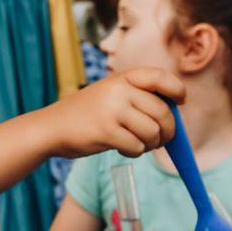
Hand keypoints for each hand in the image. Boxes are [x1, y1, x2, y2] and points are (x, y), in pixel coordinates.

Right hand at [38, 67, 183, 157]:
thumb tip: (172, 114)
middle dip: (169, 130)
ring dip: (151, 144)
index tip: (180, 102)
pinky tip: (123, 149)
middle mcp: (119, 90)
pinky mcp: (106, 132)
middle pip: (162, 112)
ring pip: (152, 132)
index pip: (160, 77)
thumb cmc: (85, 114)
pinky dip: (135, 153)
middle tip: (162, 139)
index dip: (176, 90)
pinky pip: (137, 147)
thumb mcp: (110, 93)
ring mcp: (112, 110)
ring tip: (139, 144)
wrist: (51, 128)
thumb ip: (137, 97)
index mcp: (122, 78)